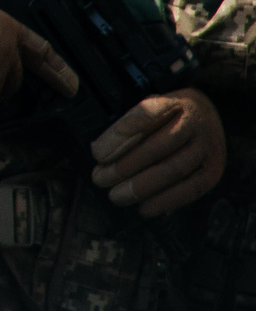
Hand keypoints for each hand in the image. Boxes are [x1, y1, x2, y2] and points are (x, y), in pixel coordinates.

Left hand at [92, 89, 225, 216]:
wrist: (208, 117)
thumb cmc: (167, 116)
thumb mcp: (149, 108)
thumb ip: (127, 126)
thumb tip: (99, 153)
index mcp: (173, 102)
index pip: (145, 115)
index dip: (120, 136)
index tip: (97, 154)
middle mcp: (194, 122)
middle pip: (157, 148)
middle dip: (124, 167)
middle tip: (99, 179)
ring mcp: (207, 147)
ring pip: (173, 170)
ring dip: (141, 187)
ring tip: (115, 196)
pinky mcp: (214, 169)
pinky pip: (190, 189)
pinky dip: (165, 201)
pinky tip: (143, 208)